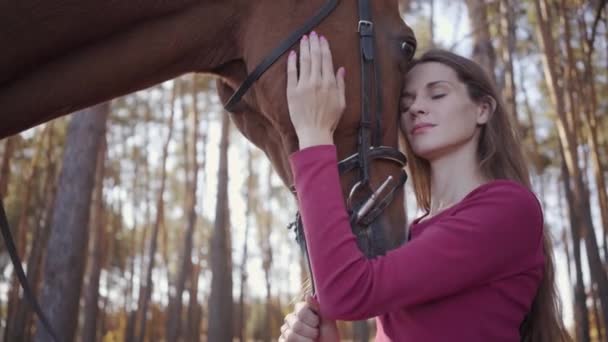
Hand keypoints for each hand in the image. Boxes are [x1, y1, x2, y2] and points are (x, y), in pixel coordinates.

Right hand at [279, 295, 339, 341]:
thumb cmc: (327, 335)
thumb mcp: (327, 322)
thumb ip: (318, 308)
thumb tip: (307, 296)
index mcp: (301, 309)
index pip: (302, 311)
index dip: (313, 320)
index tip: (319, 324)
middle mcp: (291, 317)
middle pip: (296, 325)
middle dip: (311, 333)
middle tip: (317, 334)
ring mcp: (285, 330)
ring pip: (291, 336)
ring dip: (306, 341)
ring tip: (312, 340)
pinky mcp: (282, 340)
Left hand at [286, 31, 345, 148]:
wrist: (314, 133)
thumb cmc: (329, 120)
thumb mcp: (341, 103)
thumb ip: (341, 84)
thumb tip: (341, 69)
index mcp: (330, 84)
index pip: (327, 60)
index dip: (324, 47)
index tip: (322, 39)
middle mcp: (317, 82)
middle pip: (315, 57)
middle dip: (314, 43)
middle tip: (312, 34)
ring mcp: (304, 86)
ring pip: (304, 62)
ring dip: (304, 48)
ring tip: (303, 39)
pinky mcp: (292, 92)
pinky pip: (291, 73)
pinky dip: (292, 62)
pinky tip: (292, 53)